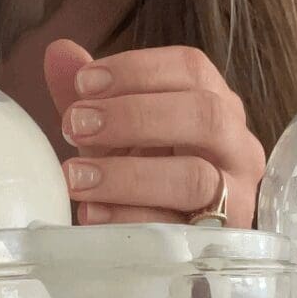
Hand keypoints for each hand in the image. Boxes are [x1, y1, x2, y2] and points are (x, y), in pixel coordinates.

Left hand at [44, 39, 265, 225]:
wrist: (172, 246)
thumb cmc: (145, 175)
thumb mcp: (116, 134)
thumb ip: (91, 95)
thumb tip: (59, 51)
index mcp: (216, 104)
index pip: (192, 68)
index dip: (136, 69)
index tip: (84, 82)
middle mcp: (237, 146)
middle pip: (204, 114)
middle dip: (134, 117)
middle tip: (75, 126)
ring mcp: (237, 197)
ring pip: (195, 177)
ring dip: (127, 175)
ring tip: (75, 176)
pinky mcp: (221, 243)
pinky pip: (177, 230)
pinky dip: (129, 219)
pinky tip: (90, 213)